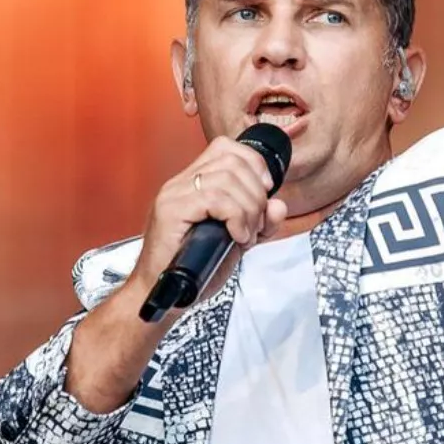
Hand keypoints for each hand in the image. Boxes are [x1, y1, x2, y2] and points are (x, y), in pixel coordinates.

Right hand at [128, 137, 287, 291]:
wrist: (165, 295)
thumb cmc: (195, 268)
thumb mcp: (238, 240)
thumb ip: (261, 221)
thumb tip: (278, 205)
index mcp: (193, 183)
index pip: (227, 148)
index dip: (254, 164)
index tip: (265, 192)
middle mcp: (181, 183)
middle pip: (232, 160)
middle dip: (256, 192)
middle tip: (256, 222)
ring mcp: (174, 194)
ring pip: (226, 179)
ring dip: (248, 208)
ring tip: (245, 234)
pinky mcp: (171, 211)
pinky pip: (214, 199)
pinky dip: (236, 217)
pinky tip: (236, 236)